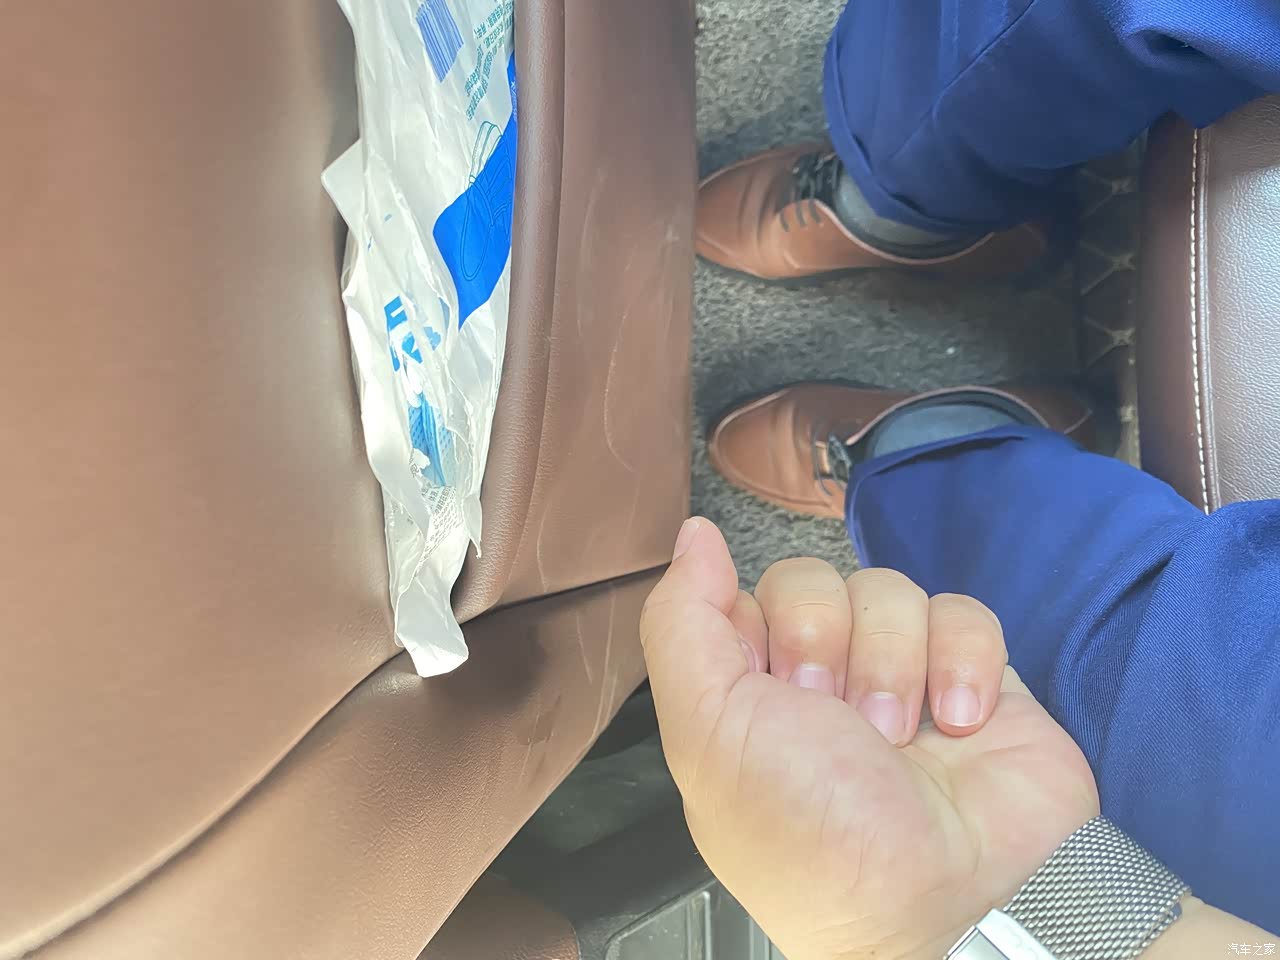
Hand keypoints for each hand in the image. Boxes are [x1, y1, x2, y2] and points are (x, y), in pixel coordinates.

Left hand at [640, 518, 1099, 959]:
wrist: (941, 900)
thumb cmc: (808, 833)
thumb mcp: (708, 732)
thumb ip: (681, 624)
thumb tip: (692, 534)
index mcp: (745, 692)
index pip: (738, 595)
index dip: (756, 619)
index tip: (767, 675)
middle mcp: (818, 680)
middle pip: (811, 581)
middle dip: (821, 642)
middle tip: (833, 717)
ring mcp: (898, 676)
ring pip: (887, 590)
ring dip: (891, 663)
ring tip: (897, 739)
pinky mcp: (972, 677)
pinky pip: (963, 612)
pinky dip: (963, 662)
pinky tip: (958, 723)